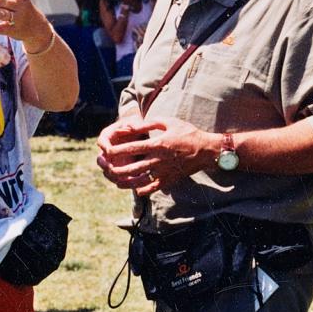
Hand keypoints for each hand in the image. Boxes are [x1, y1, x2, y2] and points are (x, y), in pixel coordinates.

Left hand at [99, 116, 218, 195]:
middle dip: (115, 169)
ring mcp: (164, 172)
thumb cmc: (186, 132)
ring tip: (115, 180)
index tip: (106, 151)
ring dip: (124, 182)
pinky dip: (141, 190)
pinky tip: (135, 188)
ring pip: (139, 181)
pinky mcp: (169, 180)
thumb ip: (147, 123)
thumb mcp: (168, 122)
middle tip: (106, 168)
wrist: (206, 150)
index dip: (115, 151)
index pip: (130, 148)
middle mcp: (158, 159)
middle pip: (131, 168)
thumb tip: (128, 125)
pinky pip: (152, 188)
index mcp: (157, 143)